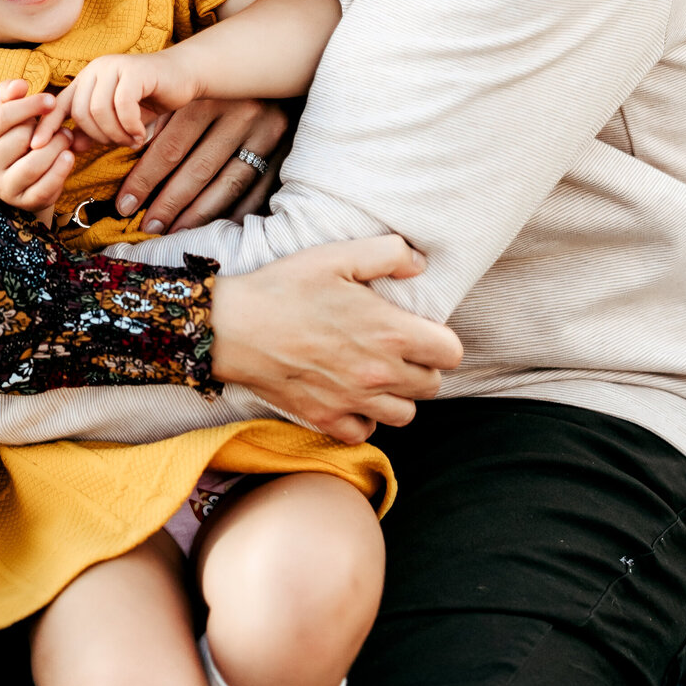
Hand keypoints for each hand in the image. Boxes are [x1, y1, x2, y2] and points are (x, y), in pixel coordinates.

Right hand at [0, 80, 75, 212]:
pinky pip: (45, 187)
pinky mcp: (24, 202)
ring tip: (66, 139)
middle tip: (60, 127)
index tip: (51, 100)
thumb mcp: (8, 116)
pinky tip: (69, 157)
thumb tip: (19, 84)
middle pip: (21, 138)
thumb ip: (9, 96)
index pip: (2, 117)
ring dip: (57, 147)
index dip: (29, 105)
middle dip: (46, 129)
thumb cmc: (15, 140)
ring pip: (34, 163)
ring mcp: (3, 187)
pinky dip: (60, 170)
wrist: (20, 182)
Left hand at [33, 52, 190, 149]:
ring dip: (116, 133)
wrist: (185, 75)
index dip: (47, 126)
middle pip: (80, 112)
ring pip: (99, 111)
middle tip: (121, 143)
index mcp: (87, 79)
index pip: (59, 104)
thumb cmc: (151, 98)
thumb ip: (96, 129)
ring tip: (132, 139)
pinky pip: (122, 106)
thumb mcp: (119, 119)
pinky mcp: (134, 71)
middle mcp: (96, 69)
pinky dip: (130, 125)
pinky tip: (141, 133)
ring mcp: (114, 67)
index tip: (37, 147)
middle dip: (99, 136)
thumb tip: (72, 145)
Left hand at [112, 96, 290, 234]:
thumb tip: (127, 158)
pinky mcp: (283, 152)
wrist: (273, 69)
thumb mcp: (190, 93)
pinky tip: (212, 229)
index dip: (145, 179)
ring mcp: (266, 135)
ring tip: (173, 233)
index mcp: (209, 98)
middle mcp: (240, 115)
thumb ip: (162, 120)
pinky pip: (256, 192)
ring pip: (227, 184)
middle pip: (198, 169)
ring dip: (197, 214)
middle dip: (169, 202)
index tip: (125, 204)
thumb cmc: (217, 87)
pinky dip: (233, 213)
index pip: (171, 147)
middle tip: (147, 227)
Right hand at [209, 237, 463, 442]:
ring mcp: (353, 401)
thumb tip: (420, 264)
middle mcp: (380, 374)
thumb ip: (387, 253)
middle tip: (398, 348)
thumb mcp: (337, 255)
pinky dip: (364, 418)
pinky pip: (364, 431)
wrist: (234, 326)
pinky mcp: (325, 418)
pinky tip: (351, 395)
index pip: (450, 353)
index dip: (441, 340)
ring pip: (404, 415)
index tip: (421, 330)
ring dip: (398, 396)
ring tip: (378, 373)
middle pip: (431, 386)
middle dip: (422, 367)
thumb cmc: (286, 286)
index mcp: (390, 332)